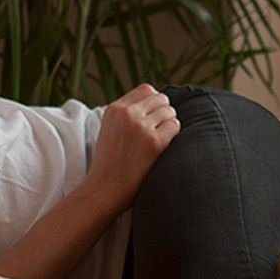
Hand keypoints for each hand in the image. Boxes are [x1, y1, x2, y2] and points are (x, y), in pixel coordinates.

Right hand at [86, 83, 179, 208]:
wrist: (104, 189)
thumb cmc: (109, 163)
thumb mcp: (109, 129)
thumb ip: (126, 114)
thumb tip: (154, 101)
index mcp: (115, 109)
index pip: (146, 90)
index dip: (154, 102)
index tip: (154, 116)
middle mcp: (127, 114)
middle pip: (161, 98)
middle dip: (164, 112)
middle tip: (160, 129)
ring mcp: (141, 127)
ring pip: (170, 111)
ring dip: (169, 123)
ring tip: (160, 139)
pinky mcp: (154, 142)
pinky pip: (175, 126)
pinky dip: (173, 134)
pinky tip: (164, 145)